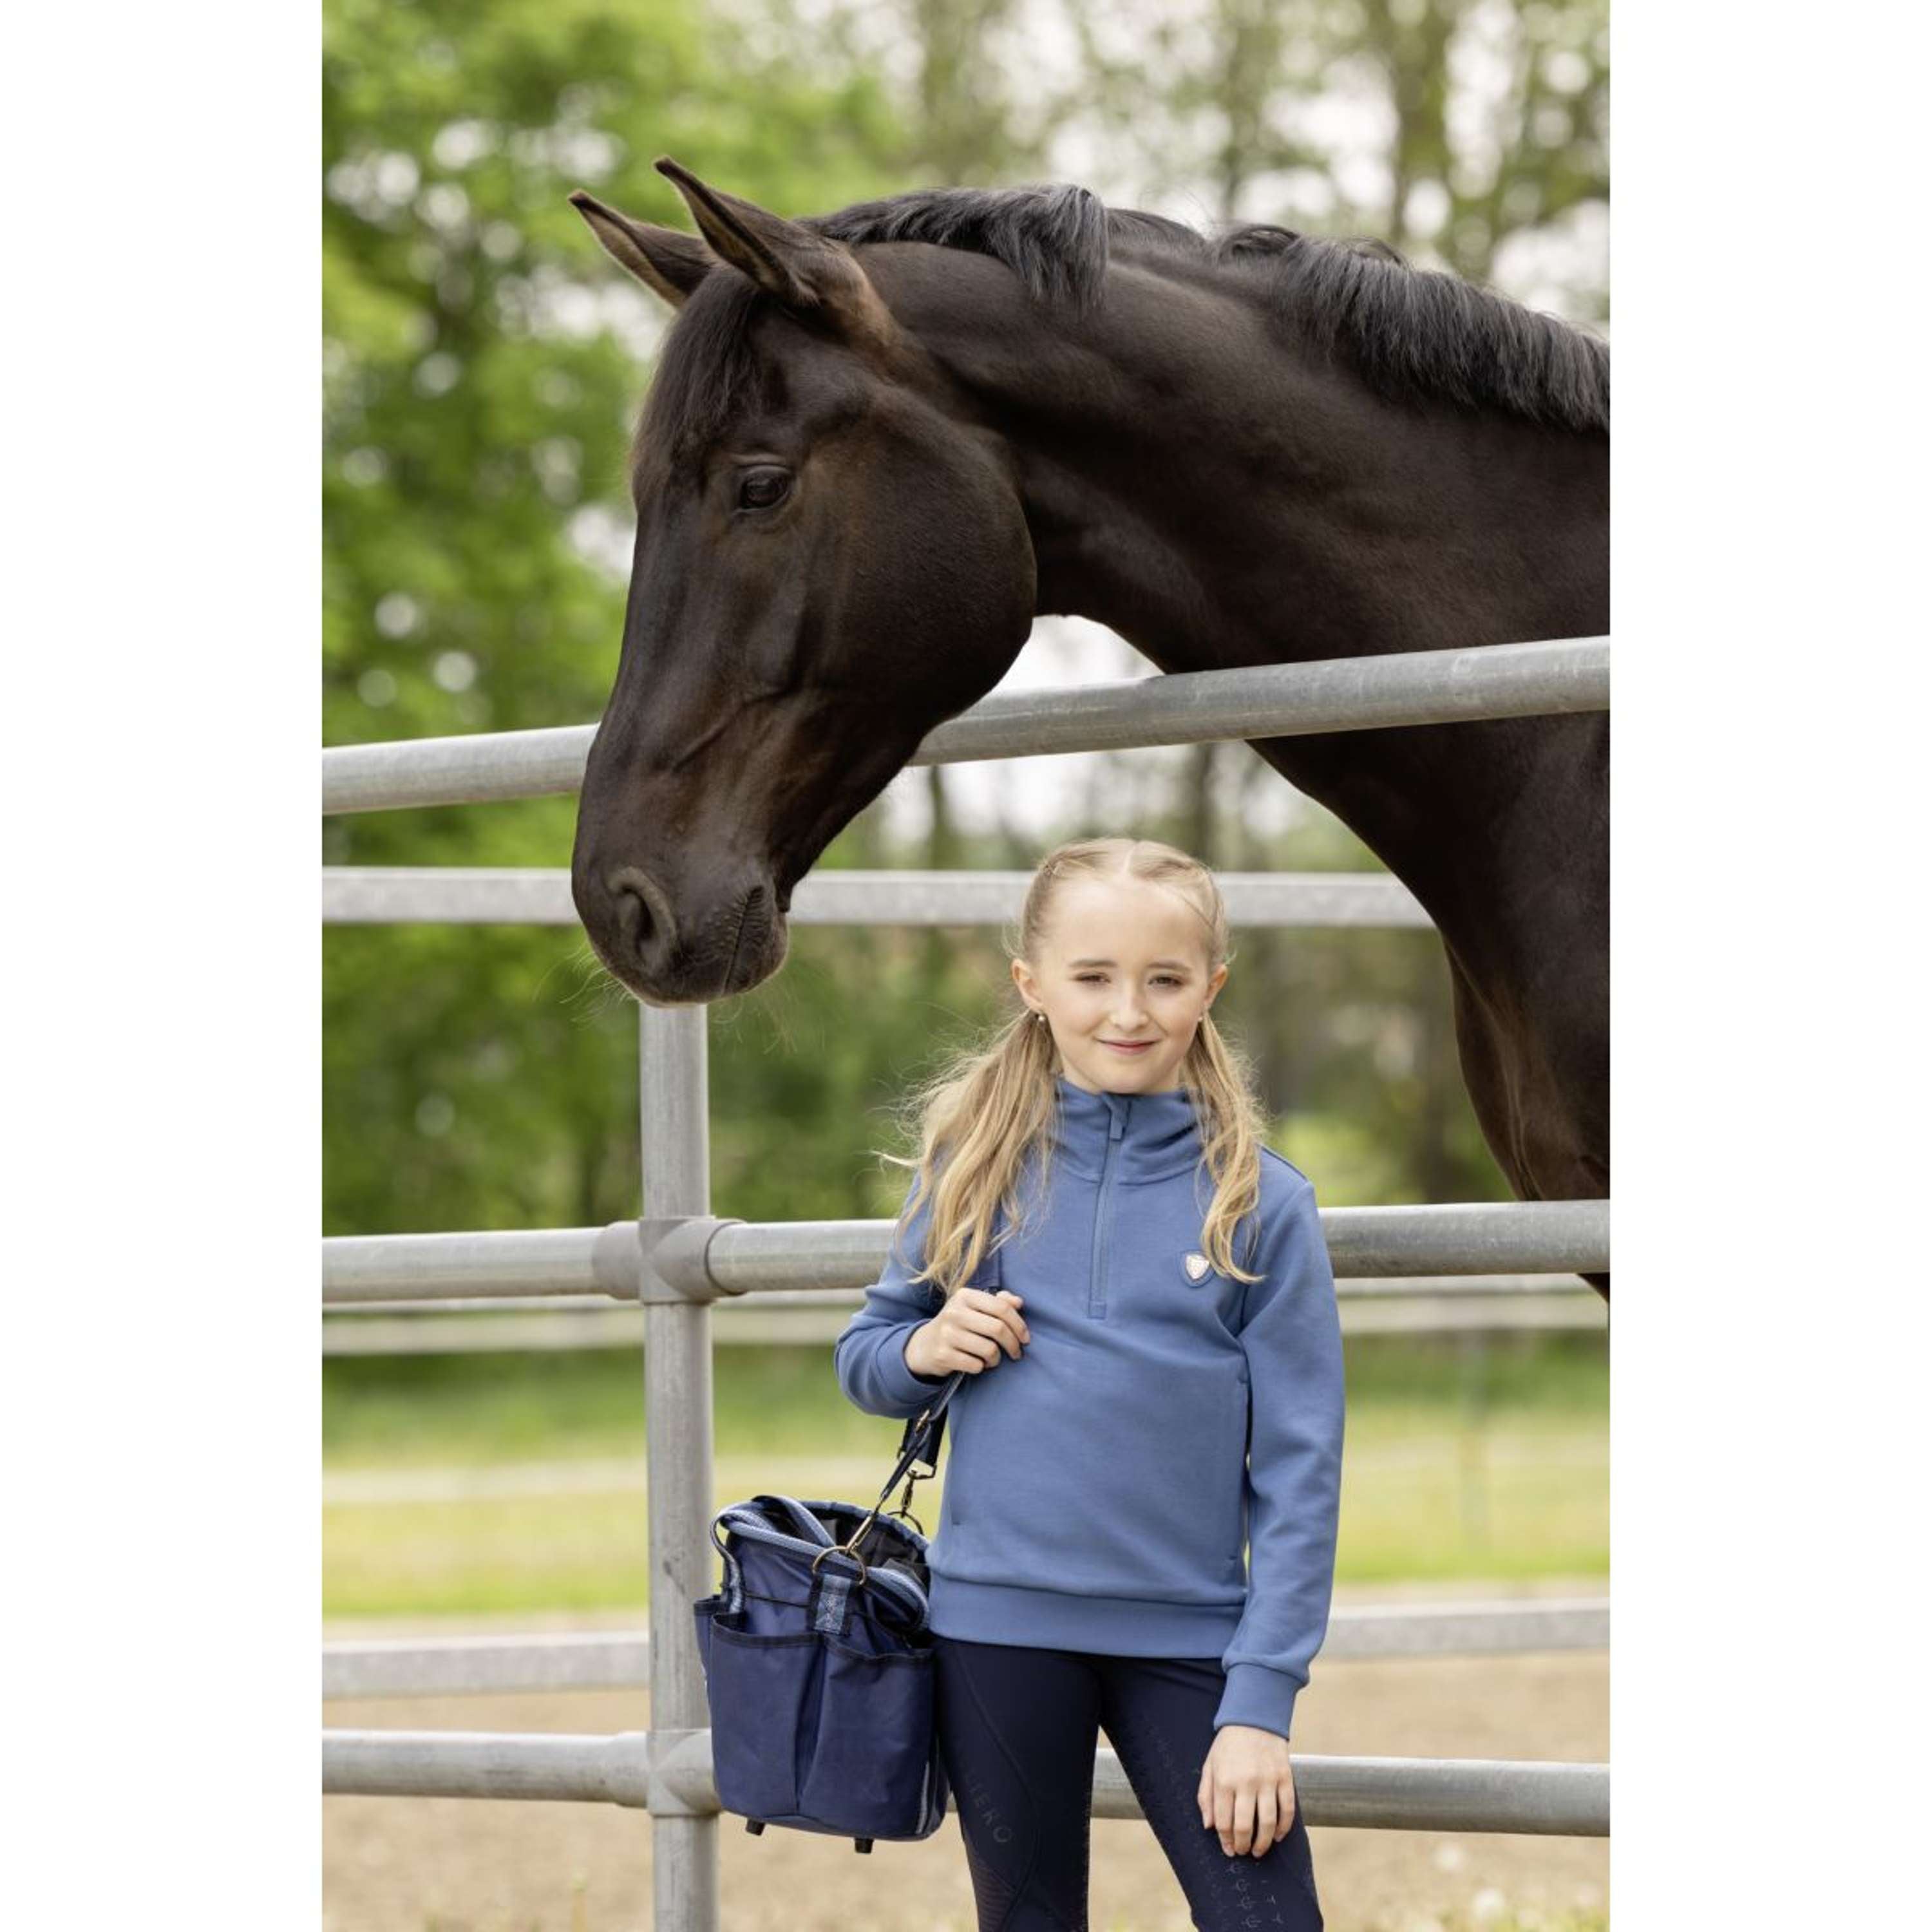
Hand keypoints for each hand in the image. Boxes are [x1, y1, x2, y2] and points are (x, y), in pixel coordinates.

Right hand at [904, 1289, 1029, 1376]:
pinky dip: (982, 1367)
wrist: (925, 1345)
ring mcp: (947, 1334)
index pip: (1002, 1307)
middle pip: (998, 1329)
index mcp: (965, 1296)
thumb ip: (998, 1302)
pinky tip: (977, 1364)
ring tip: (992, 1358)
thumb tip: (1019, 1302)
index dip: (1019, 1324)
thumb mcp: (974, 1307)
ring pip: (989, 1350)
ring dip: (996, 1359)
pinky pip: (976, 1365)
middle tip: (1017, 1352)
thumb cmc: (958, 1324)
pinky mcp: (943, 1355)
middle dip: (1013, 1344)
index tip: (1026, 1338)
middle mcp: (954, 1312)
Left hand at [1199, 1724, 1295, 1857]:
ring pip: (1267, 1822)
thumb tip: (1209, 1826)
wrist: (1254, 1718)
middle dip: (1243, 1845)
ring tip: (1259, 1850)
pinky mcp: (1285, 1777)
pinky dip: (1283, 1827)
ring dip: (1263, 1843)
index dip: (1225, 1841)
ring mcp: (1267, 1779)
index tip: (1228, 1850)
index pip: (1223, 1822)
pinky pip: (1287, 1809)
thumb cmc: (1228, 1745)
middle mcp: (1245, 1782)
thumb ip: (1206, 1796)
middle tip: (1243, 1852)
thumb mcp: (1210, 1765)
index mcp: (1224, 1780)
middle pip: (1244, 1826)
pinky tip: (1277, 1836)